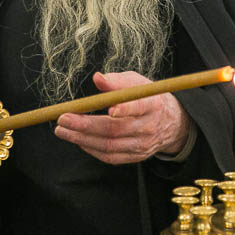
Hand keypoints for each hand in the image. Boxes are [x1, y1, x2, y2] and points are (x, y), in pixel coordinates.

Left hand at [54, 71, 192, 164]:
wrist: (171, 123)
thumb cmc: (148, 97)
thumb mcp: (137, 83)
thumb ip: (117, 80)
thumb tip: (98, 78)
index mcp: (151, 104)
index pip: (137, 107)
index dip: (123, 109)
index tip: (106, 108)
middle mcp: (148, 127)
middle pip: (116, 129)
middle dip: (86, 125)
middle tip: (63, 119)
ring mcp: (142, 145)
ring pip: (110, 145)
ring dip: (82, 139)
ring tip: (62, 131)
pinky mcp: (136, 157)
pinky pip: (111, 157)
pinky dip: (91, 149)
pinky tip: (78, 140)